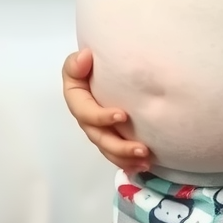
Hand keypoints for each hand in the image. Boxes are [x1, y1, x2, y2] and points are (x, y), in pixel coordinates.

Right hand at [61, 48, 152, 172]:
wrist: (99, 70)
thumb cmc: (89, 65)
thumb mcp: (78, 61)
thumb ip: (77, 62)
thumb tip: (85, 57)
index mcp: (77, 102)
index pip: (86, 113)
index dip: (102, 117)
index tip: (122, 115)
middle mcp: (87, 120)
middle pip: (100, 138)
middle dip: (119, 147)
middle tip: (141, 149)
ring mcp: (99, 130)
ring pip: (109, 150)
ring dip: (126, 158)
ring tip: (146, 161)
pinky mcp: (111, 134)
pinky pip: (117, 153)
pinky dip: (129, 161)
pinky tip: (144, 165)